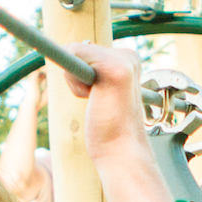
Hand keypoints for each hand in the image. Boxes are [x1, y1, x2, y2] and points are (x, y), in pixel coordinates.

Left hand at [59, 43, 174, 201]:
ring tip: (99, 103)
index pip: (86, 51)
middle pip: (79, 48)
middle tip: (99, 102)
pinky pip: (73, 56)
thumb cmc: (108, 128)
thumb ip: (92, 70)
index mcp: (129, 60)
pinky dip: (75, 83)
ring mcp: (125, 60)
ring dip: (76, 82)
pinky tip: (95, 99)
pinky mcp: (116, 69)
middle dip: (77, 76)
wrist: (122, 152)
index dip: (81, 76)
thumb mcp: (100, 90)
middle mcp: (129, 55)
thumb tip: (71, 49)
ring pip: (74, 51)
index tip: (96, 96)